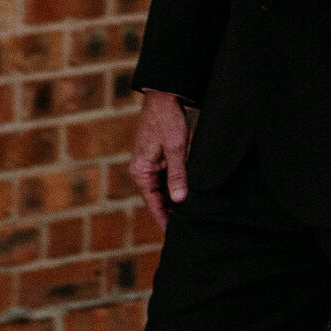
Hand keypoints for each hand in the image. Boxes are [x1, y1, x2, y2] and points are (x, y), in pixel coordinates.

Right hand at [128, 89, 189, 230]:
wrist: (164, 95)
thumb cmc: (167, 119)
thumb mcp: (175, 148)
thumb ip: (178, 175)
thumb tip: (180, 200)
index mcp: (140, 170)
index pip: (153, 203)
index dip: (164, 219)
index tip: (174, 234)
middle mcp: (141, 169)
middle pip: (157, 198)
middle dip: (170, 211)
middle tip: (188, 227)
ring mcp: (149, 163)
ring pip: (162, 188)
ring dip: (174, 199)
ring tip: (190, 214)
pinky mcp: (157, 157)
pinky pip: (165, 178)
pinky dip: (175, 186)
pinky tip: (187, 194)